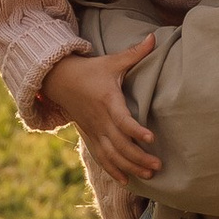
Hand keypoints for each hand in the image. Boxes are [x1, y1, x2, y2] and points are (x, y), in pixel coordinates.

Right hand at [41, 38, 160, 183]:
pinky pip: (101, 157)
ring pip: (111, 155)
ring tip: (149, 175)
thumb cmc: (90, 70)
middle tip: (158, 166)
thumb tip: (154, 37)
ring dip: (130, 167)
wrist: (59, 80)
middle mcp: (100, 120)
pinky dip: (113, 170)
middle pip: (120, 144)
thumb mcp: (112, 61)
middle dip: (139, 157)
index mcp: (107, 101)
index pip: (123, 120)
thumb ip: (135, 53)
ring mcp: (93, 131)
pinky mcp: (89, 136)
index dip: (136, 131)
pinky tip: (126, 181)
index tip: (151, 139)